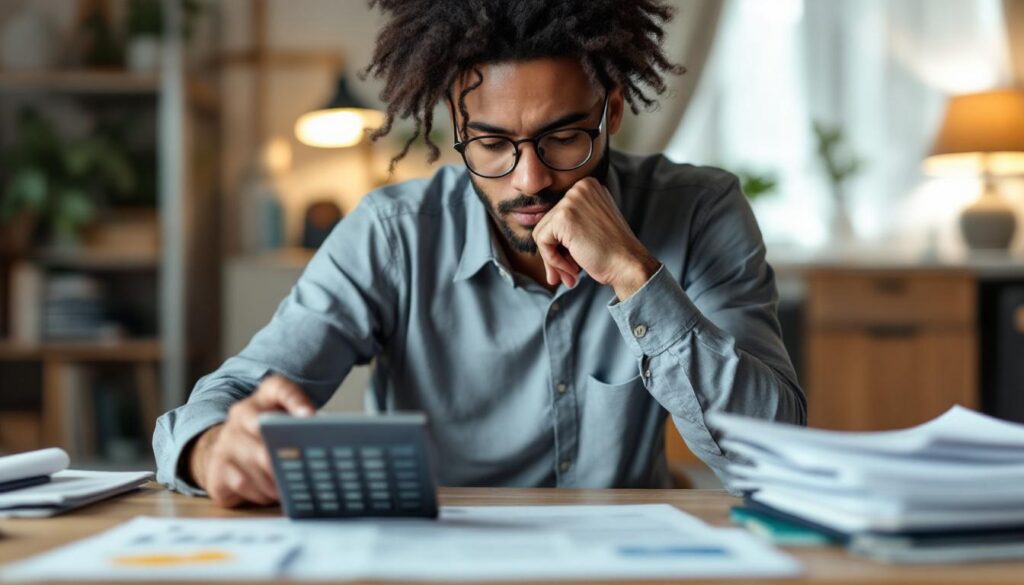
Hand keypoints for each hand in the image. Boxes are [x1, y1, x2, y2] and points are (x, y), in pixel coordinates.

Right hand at [187, 375, 314, 507]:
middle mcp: (240, 415)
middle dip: (285, 453)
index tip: (310, 415)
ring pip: (254, 463)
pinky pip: (242, 484)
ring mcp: (225, 442)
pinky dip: (262, 493)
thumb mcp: (287, 417)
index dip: (296, 401)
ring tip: (295, 486)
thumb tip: (320, 428)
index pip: (279, 388)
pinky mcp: (216, 468)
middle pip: (264, 432)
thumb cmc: (268, 434)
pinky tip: (274, 494)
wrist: (227, 451)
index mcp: (263, 397)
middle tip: (305, 467)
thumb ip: (304, 417)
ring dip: (277, 479)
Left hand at [533, 177, 660, 299]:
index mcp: (588, 186)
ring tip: (572, 273)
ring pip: (542, 233)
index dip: (562, 242)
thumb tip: (539, 235)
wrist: (629, 265)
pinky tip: (573, 270)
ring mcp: (571, 201)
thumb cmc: (613, 251)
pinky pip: (542, 241)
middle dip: (556, 252)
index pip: (558, 214)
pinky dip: (553, 260)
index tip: (574, 260)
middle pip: (548, 223)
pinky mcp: (562, 217)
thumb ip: (569, 223)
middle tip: (570, 273)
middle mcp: (579, 188)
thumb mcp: (591, 225)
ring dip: (554, 259)